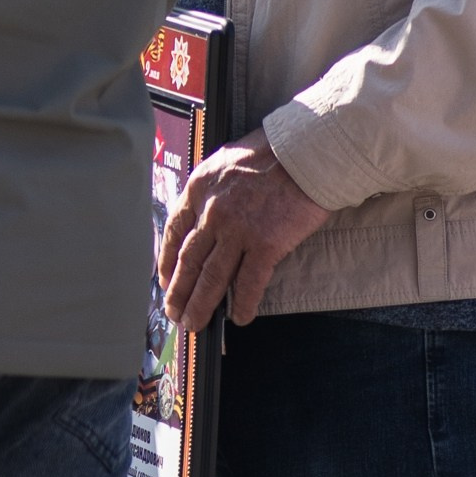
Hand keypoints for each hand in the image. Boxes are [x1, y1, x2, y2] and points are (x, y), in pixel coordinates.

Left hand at [160, 137, 329, 333]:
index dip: (166, 261)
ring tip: (194, 324)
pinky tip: (239, 318)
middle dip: (178, 292)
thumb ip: (211, 190)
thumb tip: (203, 216)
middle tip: (173, 313)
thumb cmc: (274, 153)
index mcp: (199, 188)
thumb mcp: (226, 162)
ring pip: (212, 277)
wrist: (309, 152)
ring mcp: (237, 230)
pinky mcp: (265, 244)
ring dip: (200, 304)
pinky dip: (242, 304)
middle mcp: (212, 211)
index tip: (165, 280)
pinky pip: (248, 283)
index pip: (173, 232)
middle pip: (188, 260)